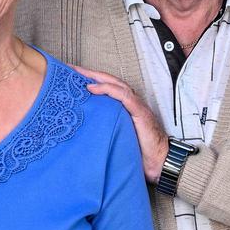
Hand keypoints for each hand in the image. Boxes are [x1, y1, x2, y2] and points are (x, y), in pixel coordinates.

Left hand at [74, 65, 168, 183]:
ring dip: (96, 76)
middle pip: (108, 80)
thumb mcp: (116, 135)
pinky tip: (92, 88)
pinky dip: (107, 89)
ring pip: (115, 84)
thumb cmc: (138, 150)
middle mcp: (130, 101)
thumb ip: (104, 126)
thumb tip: (82, 125)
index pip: (106, 87)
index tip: (71, 77)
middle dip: (89, 73)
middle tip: (69, 69)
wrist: (160, 161)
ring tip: (78, 74)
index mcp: (124, 105)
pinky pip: (123, 95)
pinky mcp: (139, 111)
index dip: (90, 80)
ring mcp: (136, 104)